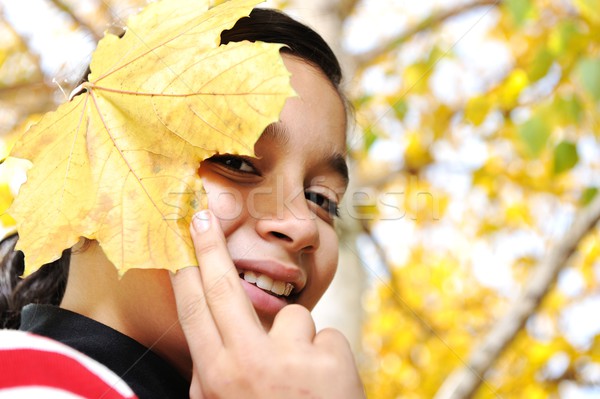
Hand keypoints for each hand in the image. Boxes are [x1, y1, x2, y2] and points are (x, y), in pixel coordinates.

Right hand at [170, 209, 365, 397]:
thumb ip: (213, 373)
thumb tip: (206, 335)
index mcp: (217, 378)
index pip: (194, 309)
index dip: (186, 269)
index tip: (180, 239)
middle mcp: (247, 364)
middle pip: (223, 287)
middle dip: (209, 245)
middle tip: (202, 214)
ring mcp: (291, 359)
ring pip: (293, 317)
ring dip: (301, 344)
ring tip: (304, 382)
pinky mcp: (332, 359)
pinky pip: (329, 338)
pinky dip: (330, 359)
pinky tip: (329, 388)